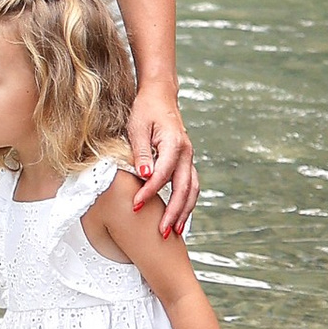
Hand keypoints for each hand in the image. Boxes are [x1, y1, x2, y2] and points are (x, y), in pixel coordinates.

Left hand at [127, 80, 196, 237]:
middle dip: (173, 212)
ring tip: (175, 232)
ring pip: (192, 189)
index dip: (149, 192)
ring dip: (184, 211)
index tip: (135, 206)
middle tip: (162, 232)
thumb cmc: (145, 110)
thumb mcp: (137, 127)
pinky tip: (179, 217)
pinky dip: (187, 202)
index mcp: (174, 143)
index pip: (162, 174)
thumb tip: (144, 176)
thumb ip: (141, 152)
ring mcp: (189, 157)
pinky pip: (191, 185)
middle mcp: (186, 152)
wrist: (160, 96)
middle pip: (183, 188)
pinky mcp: (186, 161)